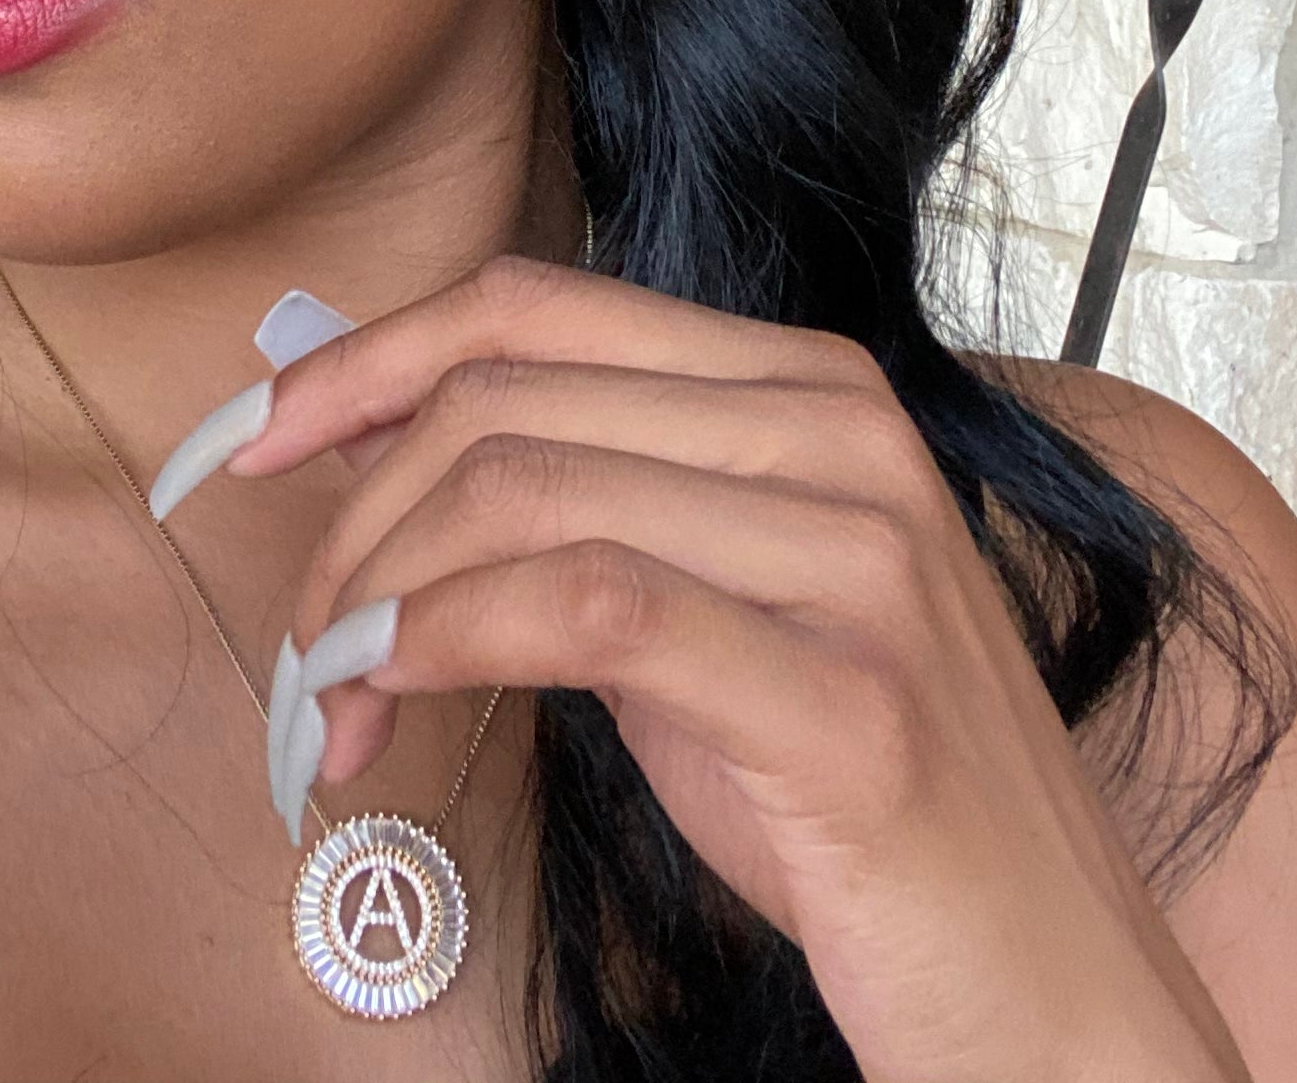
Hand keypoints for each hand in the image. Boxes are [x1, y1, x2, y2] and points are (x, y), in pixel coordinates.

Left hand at [231, 256, 1249, 1082]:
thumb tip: (370, 438)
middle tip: (302, 648)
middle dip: (352, 519)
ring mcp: (863, 561)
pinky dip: (450, 638)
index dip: (361, 361)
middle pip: (504, 401)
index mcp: (807, 384)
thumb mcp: (706, 608)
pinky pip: (589, 608)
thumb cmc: (856, 803)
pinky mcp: (851, 704)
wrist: (1052, 990)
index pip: (530, 306)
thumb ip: (579, 505)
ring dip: (379, 596)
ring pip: (526, 492)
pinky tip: (397, 694)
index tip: (245, 444)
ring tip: (335, 701)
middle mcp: (843, 436)